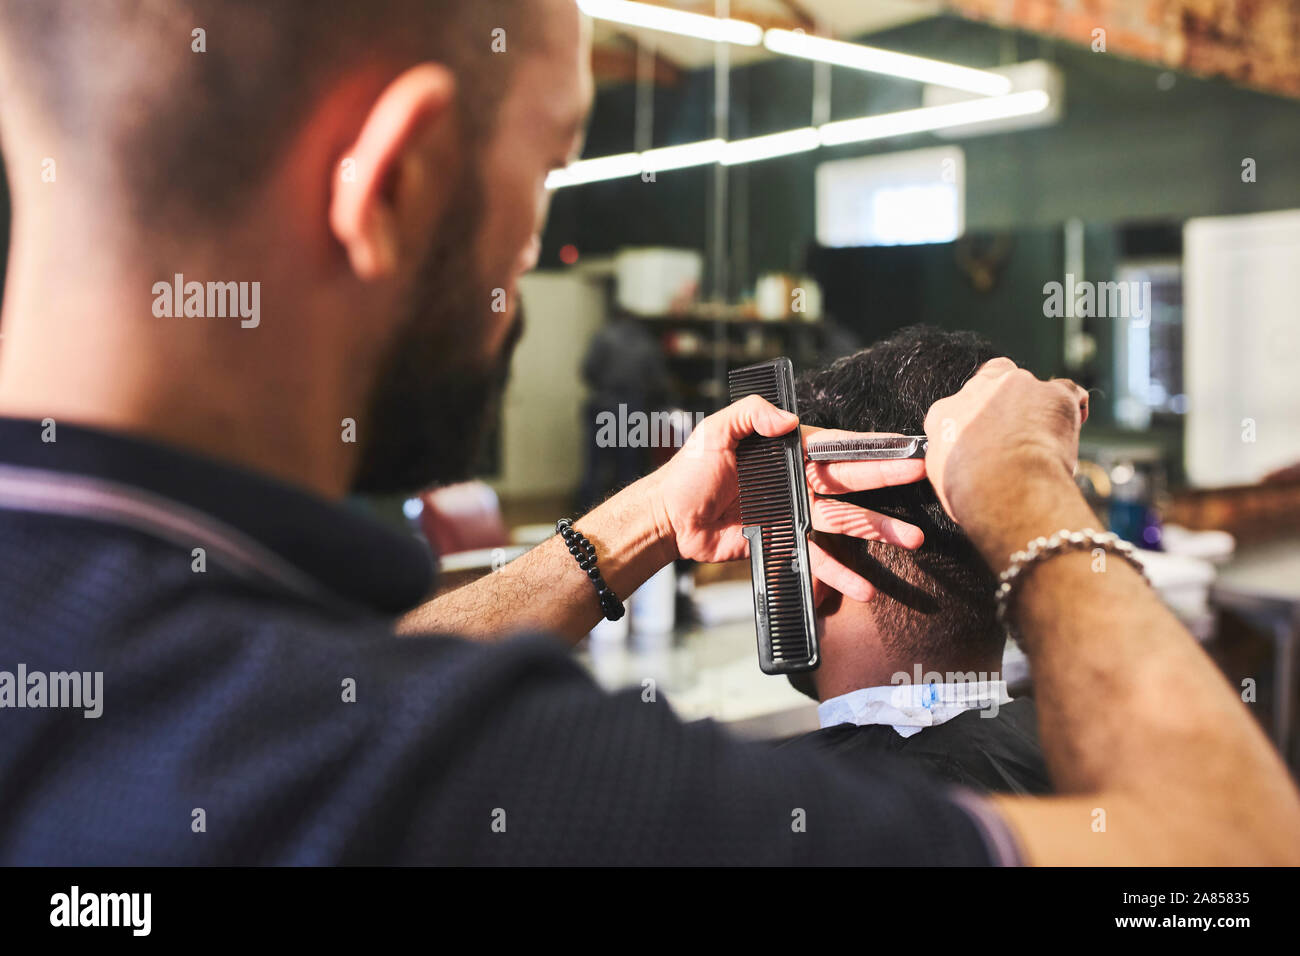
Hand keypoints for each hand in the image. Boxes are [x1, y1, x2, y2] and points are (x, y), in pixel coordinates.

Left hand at [650, 395, 925, 602]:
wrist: (668, 517)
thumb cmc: (690, 470)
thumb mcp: (715, 432)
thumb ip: (752, 415)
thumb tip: (790, 419)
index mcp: (788, 451)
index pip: (836, 446)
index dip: (870, 446)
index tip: (904, 444)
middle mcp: (798, 481)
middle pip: (851, 481)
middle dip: (887, 480)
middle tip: (923, 478)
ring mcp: (794, 514)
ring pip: (844, 522)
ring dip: (879, 531)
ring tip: (913, 539)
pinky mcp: (784, 544)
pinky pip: (817, 559)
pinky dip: (840, 574)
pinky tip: (865, 589)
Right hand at [923, 358, 1088, 527]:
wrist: (1009, 490)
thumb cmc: (975, 493)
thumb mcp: (942, 476)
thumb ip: (948, 457)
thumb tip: (958, 461)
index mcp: (945, 413)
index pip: (958, 409)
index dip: (974, 424)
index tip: (983, 440)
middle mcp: (978, 390)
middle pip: (992, 383)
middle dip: (1003, 403)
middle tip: (1013, 432)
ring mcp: (1017, 386)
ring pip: (1030, 387)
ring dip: (1036, 406)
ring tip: (1044, 437)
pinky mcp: (1054, 393)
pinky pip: (1067, 391)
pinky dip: (1071, 406)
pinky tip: (1073, 421)